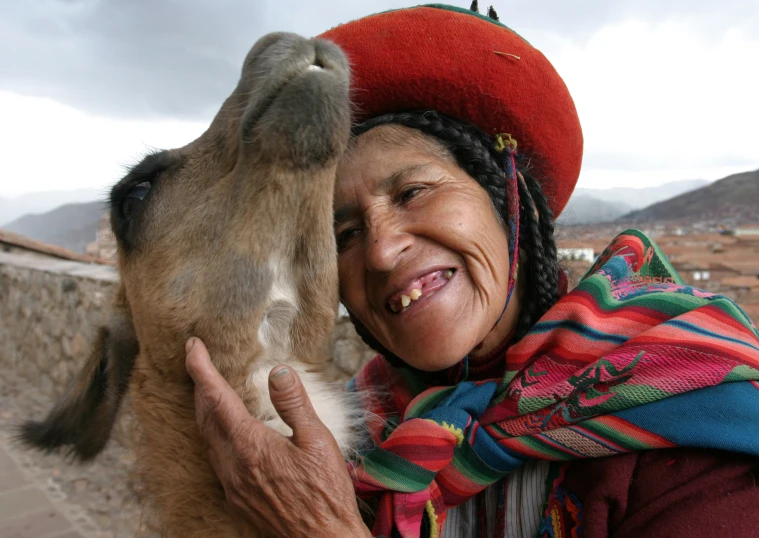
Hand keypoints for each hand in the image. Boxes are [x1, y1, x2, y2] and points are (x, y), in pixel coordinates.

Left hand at [185, 337, 370, 537]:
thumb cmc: (325, 492)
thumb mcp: (317, 440)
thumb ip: (294, 403)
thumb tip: (277, 371)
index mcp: (250, 445)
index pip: (215, 398)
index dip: (201, 369)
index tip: (192, 347)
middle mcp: (232, 465)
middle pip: (204, 416)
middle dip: (199, 385)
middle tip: (198, 361)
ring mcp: (231, 484)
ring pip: (207, 438)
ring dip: (204, 409)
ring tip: (209, 389)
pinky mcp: (237, 497)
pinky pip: (216, 457)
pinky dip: (214, 433)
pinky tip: (226, 431)